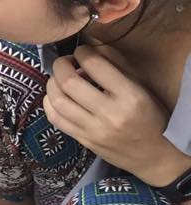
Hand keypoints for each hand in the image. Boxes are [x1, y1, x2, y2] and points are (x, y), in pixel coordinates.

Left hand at [44, 45, 190, 183]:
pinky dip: (49, 103)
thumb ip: (116, 67)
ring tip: (59, 78)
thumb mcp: (141, 88)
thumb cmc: (151, 117)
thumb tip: (90, 48)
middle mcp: (110, 114)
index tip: (81, 52)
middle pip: (69, 82)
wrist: (154, 155)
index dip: (82, 52)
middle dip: (60, 65)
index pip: (95, 65)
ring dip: (52, 83)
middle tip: (65, 62)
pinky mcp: (83, 141)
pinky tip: (55, 96)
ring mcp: (94, 130)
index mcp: (129, 96)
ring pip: (57, 101)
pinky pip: (55, 119)